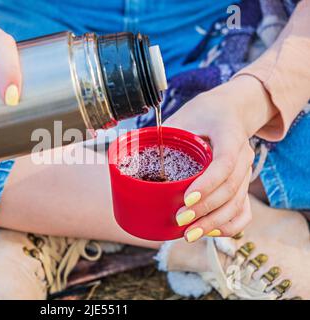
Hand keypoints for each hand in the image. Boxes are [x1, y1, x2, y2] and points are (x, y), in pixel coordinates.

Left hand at [165, 76, 275, 241]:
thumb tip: (131, 154)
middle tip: (180, 220)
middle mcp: (244, 154)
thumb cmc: (202, 114)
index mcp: (229, 134)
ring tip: (189, 233)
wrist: (230, 110)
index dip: (207, 183)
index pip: (225, 162)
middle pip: (231, 188)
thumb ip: (163, 135)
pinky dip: (230, 225)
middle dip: (205, 210)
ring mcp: (247, 171)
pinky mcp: (244, 183)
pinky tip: (210, 233)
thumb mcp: (182, 118)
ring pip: (238, 203)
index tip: (186, 199)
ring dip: (214, 223)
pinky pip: (244, 210)